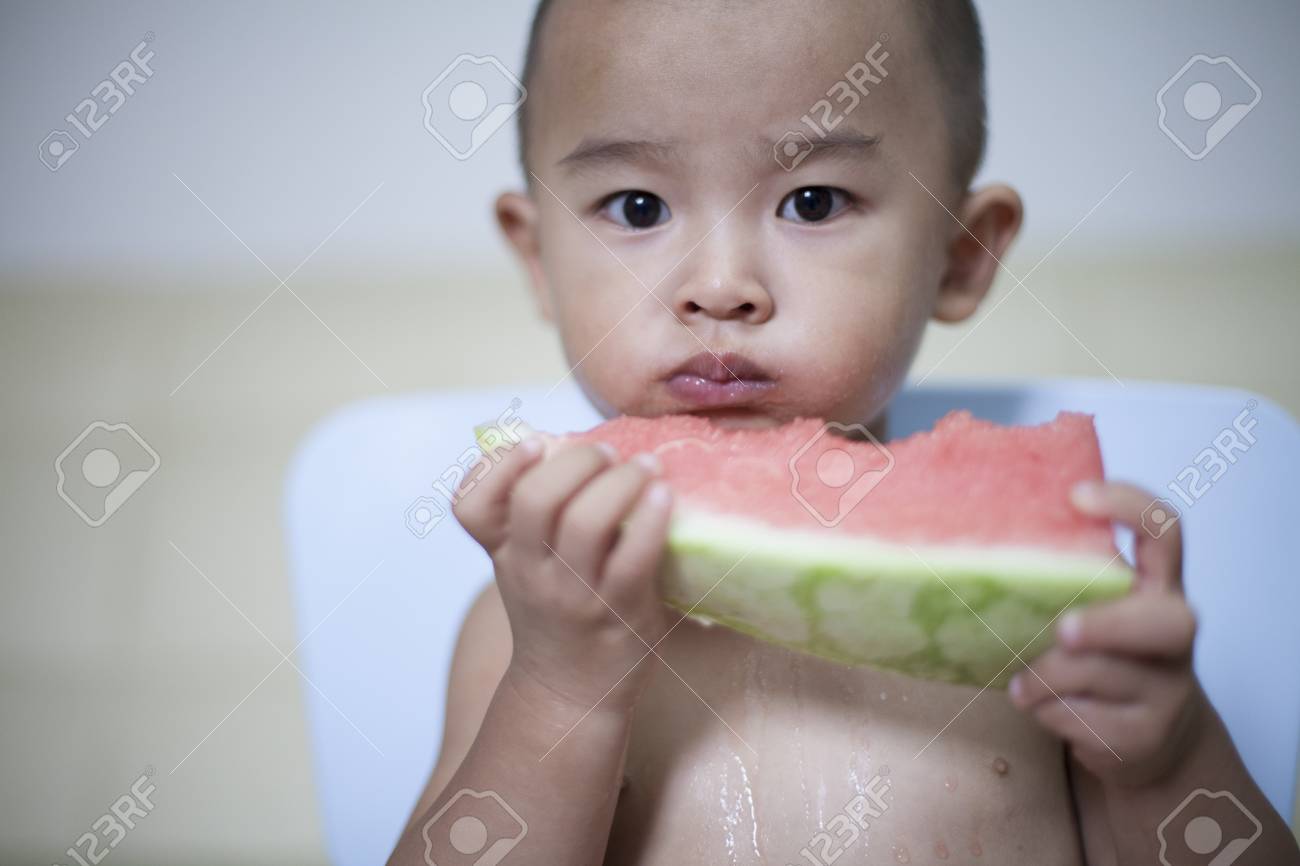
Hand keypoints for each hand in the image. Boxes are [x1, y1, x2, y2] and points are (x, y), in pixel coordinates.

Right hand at [453, 436, 673, 717]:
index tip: (535, 442)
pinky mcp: (620, 609)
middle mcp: (531, 571)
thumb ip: (536, 518)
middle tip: (606, 453)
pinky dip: (652, 518)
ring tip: (644, 467)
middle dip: (576, 460)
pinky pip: (634, 556)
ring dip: (620, 481)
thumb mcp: (528, 567)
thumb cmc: (558, 614)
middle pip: (536, 500)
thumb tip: (572, 442)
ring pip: (585, 521)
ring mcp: (574, 593)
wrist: (570, 695)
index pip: (470, 506)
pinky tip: (665, 497)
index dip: (497, 465)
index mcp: (504, 553)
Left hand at [1009, 481, 1204, 785]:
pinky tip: (1041, 708)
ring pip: (1101, 677)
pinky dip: (1049, 714)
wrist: (1150, 738)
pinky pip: (1085, 721)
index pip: (1164, 530)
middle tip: (1063, 631)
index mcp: (1158, 586)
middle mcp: (1175, 633)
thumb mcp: (1093, 610)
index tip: (1077, 495)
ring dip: (1045, 680)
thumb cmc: (1100, 655)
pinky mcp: (1148, 734)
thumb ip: (1061, 581)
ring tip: (1019, 684)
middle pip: (1165, 623)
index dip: (1129, 505)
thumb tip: (967, 542)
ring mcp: (1169, 688)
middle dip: (1107, 626)